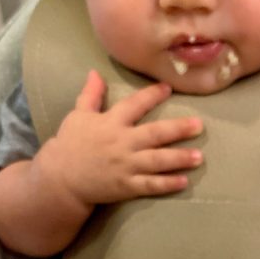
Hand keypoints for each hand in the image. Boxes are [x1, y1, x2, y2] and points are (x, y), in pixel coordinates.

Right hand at [41, 70, 203, 206]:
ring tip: (199, 156)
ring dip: (179, 158)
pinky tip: (184, 181)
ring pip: (157, 161)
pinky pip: (149, 185)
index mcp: (110, 122)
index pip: (134, 105)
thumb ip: (91, 95)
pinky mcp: (126, 186)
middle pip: (154, 134)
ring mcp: (125, 166)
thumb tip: (95, 72)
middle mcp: (121, 143)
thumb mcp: (78, 115)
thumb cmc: (70, 144)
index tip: (168, 88)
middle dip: (178, 129)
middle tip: (199, 125)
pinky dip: (167, 184)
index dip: (151, 95)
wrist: (60, 178)